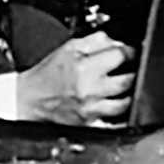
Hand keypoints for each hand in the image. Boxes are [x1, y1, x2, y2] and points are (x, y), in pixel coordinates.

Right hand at [14, 31, 135, 124]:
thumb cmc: (48, 75)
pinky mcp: (90, 122)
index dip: (129, 51)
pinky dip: (120, 112)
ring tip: (128, 87)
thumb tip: (117, 43)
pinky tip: (119, 104)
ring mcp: (91, 108)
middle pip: (128, 80)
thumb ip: (95, 41)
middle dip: (133, 71)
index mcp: (84, 67)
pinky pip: (114, 120)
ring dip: (130, 93)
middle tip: (132, 68)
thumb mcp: (68, 48)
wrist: (30, 99)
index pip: (119, 56)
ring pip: (125, 103)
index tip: (130, 52)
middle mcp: (90, 89)